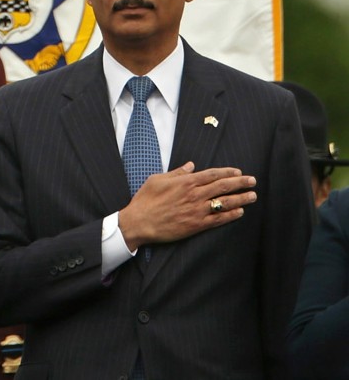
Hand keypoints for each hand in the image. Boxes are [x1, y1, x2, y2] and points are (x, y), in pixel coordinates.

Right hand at [118, 161, 255, 250]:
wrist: (139, 223)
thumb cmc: (145, 200)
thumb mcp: (157, 180)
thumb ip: (177, 172)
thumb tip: (191, 165)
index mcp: (185, 182)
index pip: (213, 174)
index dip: (228, 172)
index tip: (238, 172)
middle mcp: (194, 195)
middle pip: (223, 186)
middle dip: (240, 183)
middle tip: (252, 181)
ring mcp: (197, 211)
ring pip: (225, 203)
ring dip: (241, 198)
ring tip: (252, 196)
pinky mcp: (196, 225)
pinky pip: (218, 219)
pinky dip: (231, 215)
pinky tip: (240, 212)